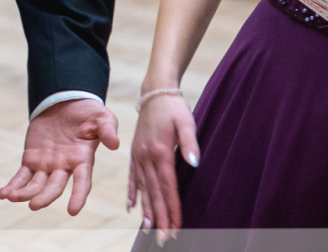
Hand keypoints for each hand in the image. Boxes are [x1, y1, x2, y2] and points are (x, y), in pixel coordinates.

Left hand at [0, 97, 118, 215]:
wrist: (66, 101)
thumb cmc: (88, 112)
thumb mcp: (102, 117)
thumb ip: (108, 129)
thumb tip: (114, 144)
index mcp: (83, 160)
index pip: (82, 182)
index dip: (78, 196)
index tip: (73, 210)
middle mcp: (65, 167)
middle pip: (54, 187)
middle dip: (45, 197)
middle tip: (35, 205)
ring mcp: (47, 165)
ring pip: (36, 184)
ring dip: (25, 193)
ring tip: (12, 197)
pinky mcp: (32, 159)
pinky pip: (22, 176)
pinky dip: (13, 185)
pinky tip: (3, 194)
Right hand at [128, 91, 197, 236]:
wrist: (155, 91)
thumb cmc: (173, 107)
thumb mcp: (186, 121)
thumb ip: (189, 144)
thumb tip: (194, 164)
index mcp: (159, 151)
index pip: (168, 187)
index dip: (172, 209)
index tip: (176, 228)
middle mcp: (145, 157)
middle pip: (154, 193)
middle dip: (160, 218)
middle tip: (164, 240)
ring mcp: (138, 155)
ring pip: (143, 189)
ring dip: (147, 211)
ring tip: (149, 230)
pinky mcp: (135, 153)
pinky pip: (133, 177)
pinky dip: (133, 193)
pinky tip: (132, 207)